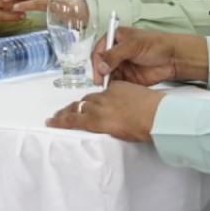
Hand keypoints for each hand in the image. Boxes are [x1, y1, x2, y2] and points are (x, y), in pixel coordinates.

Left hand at [45, 81, 163, 142]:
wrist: (157, 116)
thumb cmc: (157, 112)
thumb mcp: (144, 100)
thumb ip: (133, 102)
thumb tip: (132, 111)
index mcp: (118, 88)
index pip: (101, 93)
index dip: (93, 100)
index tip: (88, 104)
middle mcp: (106, 95)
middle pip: (87, 100)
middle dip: (76, 105)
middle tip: (66, 110)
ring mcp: (99, 106)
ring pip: (78, 107)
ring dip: (66, 112)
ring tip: (56, 117)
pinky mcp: (95, 120)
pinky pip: (74, 119)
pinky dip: (61, 120)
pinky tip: (52, 122)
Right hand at [92, 26, 207, 86]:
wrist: (173, 58)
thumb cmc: (156, 44)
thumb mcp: (133, 45)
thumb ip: (115, 55)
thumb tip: (101, 66)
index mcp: (115, 39)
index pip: (99, 51)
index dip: (97, 62)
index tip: (98, 72)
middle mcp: (116, 53)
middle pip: (101, 65)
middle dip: (100, 74)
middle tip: (101, 82)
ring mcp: (122, 66)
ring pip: (107, 76)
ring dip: (107, 82)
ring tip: (108, 88)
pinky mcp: (128, 78)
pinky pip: (117, 84)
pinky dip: (114, 88)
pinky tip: (116, 91)